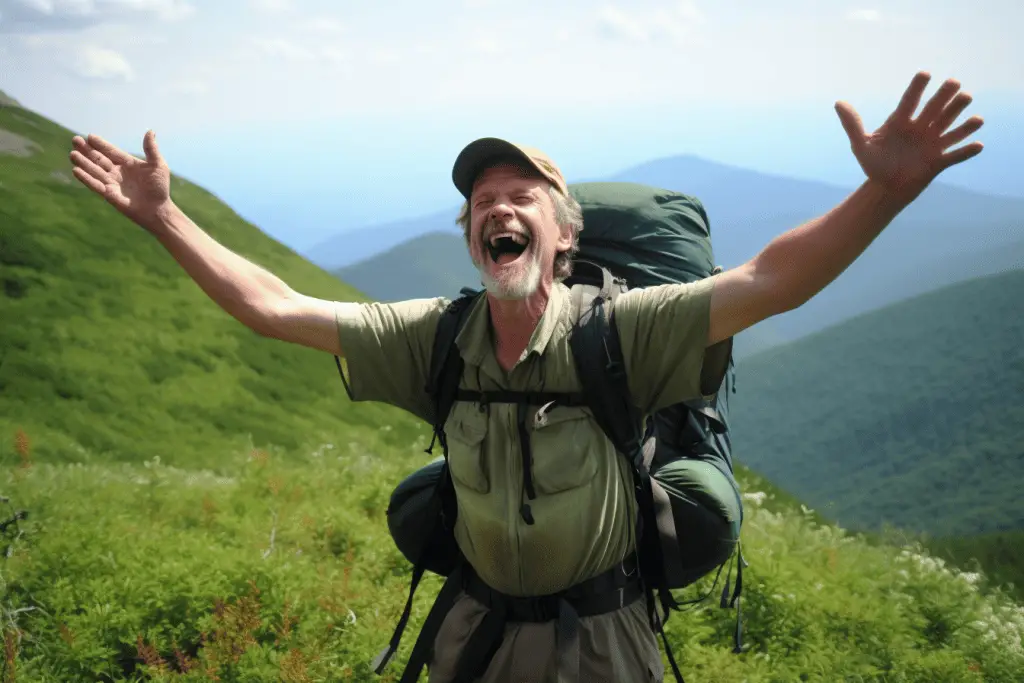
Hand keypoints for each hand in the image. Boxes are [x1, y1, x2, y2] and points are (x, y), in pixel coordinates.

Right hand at [69, 130, 172, 227]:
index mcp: (128, 164)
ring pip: (94, 170)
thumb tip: (150, 131)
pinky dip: (86, 178)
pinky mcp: (109, 195)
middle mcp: (118, 172)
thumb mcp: (158, 166)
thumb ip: (151, 149)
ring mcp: (112, 183)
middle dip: (87, 150)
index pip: (111, 151)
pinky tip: (76, 170)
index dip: (101, 144)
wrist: (158, 209)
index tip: (90, 136)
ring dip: (83, 162)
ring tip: (72, 153)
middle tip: (75, 139)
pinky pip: (95, 185)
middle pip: (99, 159)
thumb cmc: (160, 188)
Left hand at [835, 72, 984, 200]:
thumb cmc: (873, 163)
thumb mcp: (860, 145)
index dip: (917, 88)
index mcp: (900, 122)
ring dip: (963, 121)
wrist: (885, 188)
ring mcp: (932, 144)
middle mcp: (920, 128)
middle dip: (945, 97)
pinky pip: (956, 156)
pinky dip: (966, 152)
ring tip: (974, 114)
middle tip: (955, 83)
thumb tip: (838, 102)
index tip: (925, 73)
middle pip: (935, 109)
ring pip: (950, 128)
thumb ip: (852, 124)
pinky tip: (978, 145)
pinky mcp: (939, 162)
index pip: (910, 101)